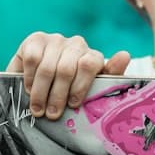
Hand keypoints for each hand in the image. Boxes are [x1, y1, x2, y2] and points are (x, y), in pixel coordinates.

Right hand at [6, 32, 130, 119]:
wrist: (39, 88)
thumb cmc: (69, 94)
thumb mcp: (89, 92)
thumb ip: (110, 77)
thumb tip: (125, 55)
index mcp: (93, 57)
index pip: (90, 64)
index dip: (80, 87)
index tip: (73, 105)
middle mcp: (76, 44)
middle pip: (66, 69)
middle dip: (58, 96)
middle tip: (52, 114)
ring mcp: (55, 40)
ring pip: (48, 67)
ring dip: (41, 92)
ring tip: (38, 108)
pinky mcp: (35, 40)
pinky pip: (33, 58)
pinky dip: (29, 78)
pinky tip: (29, 89)